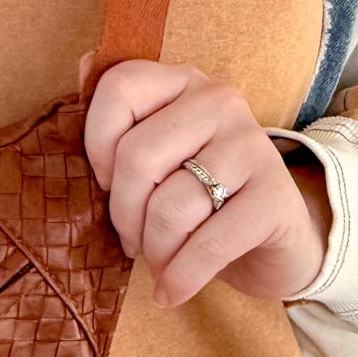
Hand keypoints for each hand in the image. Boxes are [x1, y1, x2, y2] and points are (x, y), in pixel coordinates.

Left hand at [79, 58, 331, 307]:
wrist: (275, 241)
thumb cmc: (201, 195)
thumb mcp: (160, 153)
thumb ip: (120, 115)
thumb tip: (82, 64)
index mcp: (183, 82)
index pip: (119, 88)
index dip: (97, 144)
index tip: (105, 183)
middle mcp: (221, 101)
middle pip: (137, 157)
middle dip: (123, 214)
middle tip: (132, 239)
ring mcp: (253, 146)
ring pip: (169, 205)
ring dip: (154, 251)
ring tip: (158, 263)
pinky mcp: (275, 197)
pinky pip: (207, 244)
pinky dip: (181, 278)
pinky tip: (173, 291)